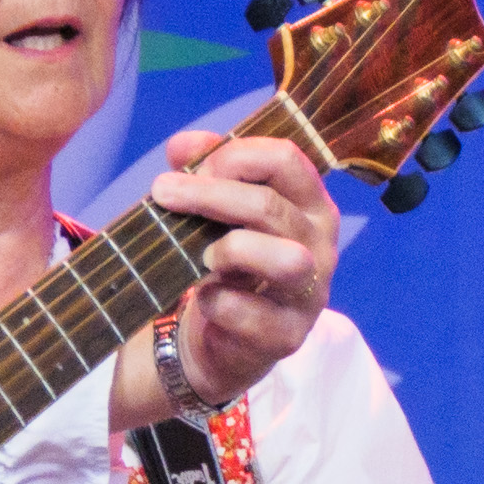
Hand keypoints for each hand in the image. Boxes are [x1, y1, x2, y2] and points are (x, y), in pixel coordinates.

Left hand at [152, 129, 339, 405]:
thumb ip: (204, 170)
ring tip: (201, 256)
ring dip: (231, 250)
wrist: (220, 338)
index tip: (192, 168)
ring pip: (284, 260)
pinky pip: (253, 314)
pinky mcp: (288, 336)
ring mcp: (310, 294)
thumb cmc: (225, 262)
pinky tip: (203, 299)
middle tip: (162, 193)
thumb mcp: (215, 211)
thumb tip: (183, 145)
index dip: (234, 156)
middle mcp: (321, 245)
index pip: (286, 159)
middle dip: (209, 194)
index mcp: (310, 204)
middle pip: (271, 206)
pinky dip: (218, 302)